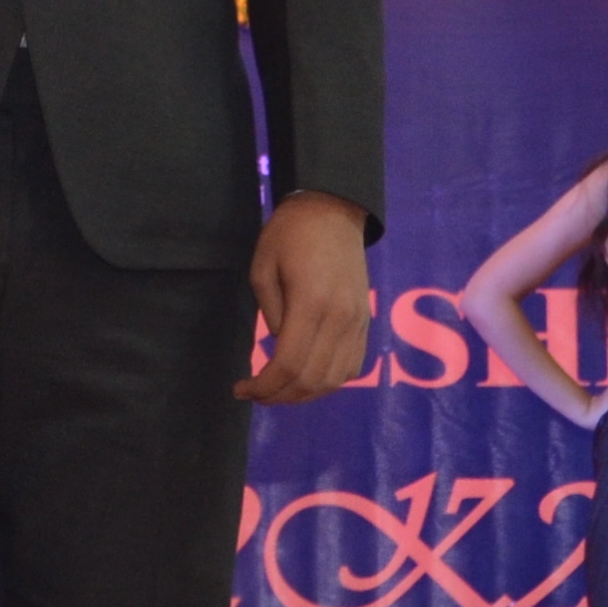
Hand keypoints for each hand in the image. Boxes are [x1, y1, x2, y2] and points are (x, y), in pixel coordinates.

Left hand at [238, 196, 374, 405]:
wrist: (333, 210)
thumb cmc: (289, 234)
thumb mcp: (263, 268)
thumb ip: (271, 314)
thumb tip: (280, 347)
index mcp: (311, 303)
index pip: (289, 364)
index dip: (264, 386)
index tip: (241, 388)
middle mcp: (340, 319)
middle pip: (313, 379)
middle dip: (280, 396)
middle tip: (256, 394)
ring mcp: (357, 322)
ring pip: (335, 380)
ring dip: (304, 394)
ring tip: (278, 391)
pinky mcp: (365, 322)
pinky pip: (351, 367)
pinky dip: (328, 381)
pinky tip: (306, 377)